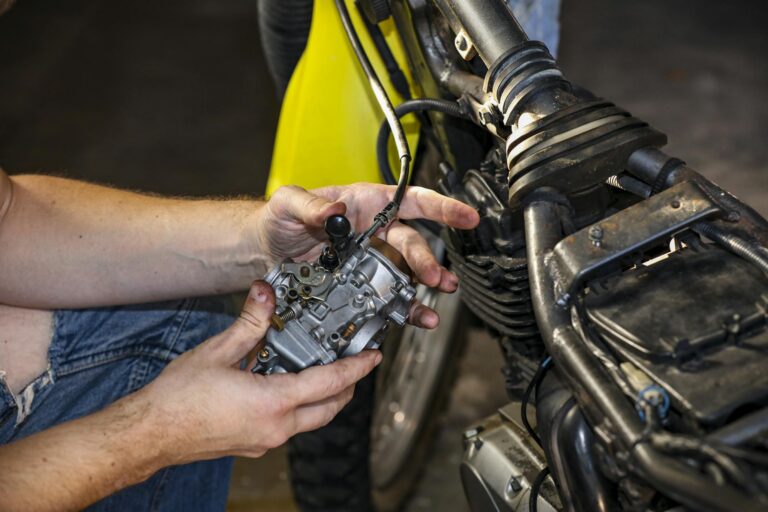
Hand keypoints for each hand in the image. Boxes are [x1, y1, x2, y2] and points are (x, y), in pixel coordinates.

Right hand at [141, 281, 380, 462]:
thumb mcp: (219, 351)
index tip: (373, 357)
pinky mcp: (254, 444)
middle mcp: (276, 427)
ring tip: (322, 370)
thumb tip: (265, 294)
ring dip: (324, 397)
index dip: (357, 368)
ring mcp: (266, 440)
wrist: (151, 434)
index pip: (330, 382)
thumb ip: (250, 323)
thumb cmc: (179, 400)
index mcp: (274, 402)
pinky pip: (290, 425)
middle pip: (330, 408)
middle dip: (348, 385)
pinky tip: (284, 385)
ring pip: (312, 419)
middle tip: (354, 364)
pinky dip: (299, 406)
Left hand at [254, 183, 479, 327]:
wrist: (264, 251)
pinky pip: (389, 297)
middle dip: (425, 259)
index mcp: (365, 204)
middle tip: (434, 276)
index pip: (410, 201)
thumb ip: (310, 204)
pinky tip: (418, 317)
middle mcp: (374, 232)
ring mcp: (370, 261)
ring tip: (438, 297)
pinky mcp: (361, 286)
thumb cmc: (279, 219)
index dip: (442, 207)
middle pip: (410, 243)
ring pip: (406, 272)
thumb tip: (337, 211)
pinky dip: (405, 308)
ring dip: (426, 286)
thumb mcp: (288, 202)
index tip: (467, 216)